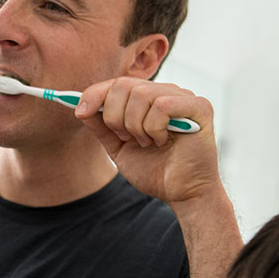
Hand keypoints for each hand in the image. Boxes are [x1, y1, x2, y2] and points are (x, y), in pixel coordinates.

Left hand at [75, 78, 219, 205]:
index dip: (94, 94)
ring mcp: (184, 97)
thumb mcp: (119, 148)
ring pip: (141, 94)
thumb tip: (81, 108)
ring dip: (136, 125)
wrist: (181, 194)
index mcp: (148, 99)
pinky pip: (162, 105)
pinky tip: (162, 141)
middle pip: (124, 85)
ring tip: (147, 143)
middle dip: (115, 116)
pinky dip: (154, 127)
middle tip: (126, 137)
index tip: (79, 111)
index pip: (116, 83)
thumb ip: (103, 128)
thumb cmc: (155, 171)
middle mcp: (166, 92)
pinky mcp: (199, 107)